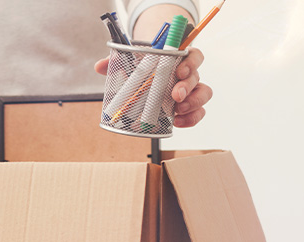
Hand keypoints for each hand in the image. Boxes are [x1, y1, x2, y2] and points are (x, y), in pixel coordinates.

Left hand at [94, 46, 212, 127]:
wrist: (146, 77)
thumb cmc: (142, 66)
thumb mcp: (130, 61)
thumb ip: (116, 62)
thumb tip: (100, 66)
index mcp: (178, 59)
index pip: (194, 55)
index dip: (191, 62)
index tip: (179, 71)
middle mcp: (187, 74)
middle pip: (197, 77)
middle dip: (187, 87)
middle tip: (175, 96)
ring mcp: (190, 90)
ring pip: (203, 94)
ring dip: (193, 103)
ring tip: (177, 111)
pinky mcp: (187, 106)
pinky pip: (197, 112)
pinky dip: (191, 118)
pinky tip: (178, 122)